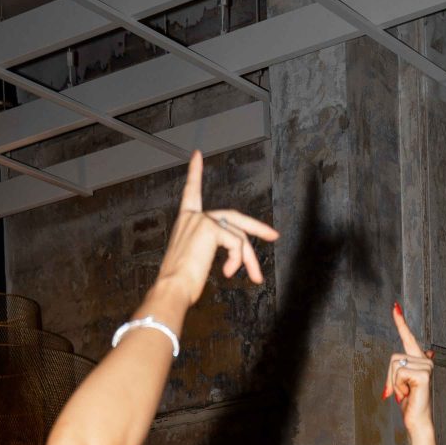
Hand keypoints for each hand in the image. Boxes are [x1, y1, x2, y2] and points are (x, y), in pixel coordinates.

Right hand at [155, 150, 277, 307]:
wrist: (172, 289)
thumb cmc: (180, 283)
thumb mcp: (195, 261)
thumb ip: (209, 250)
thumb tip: (230, 259)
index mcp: (186, 222)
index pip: (191, 192)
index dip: (195, 173)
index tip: (197, 155)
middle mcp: (192, 217)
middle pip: (233, 216)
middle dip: (256, 227)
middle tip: (273, 235)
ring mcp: (202, 221)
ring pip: (239, 236)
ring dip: (249, 259)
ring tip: (255, 277)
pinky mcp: (210, 229)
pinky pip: (237, 243)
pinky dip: (238, 259)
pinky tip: (227, 273)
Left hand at [382, 302, 433, 432]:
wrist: (416, 419)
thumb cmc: (409, 402)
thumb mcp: (402, 382)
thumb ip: (408, 367)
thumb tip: (428, 352)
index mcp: (419, 360)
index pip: (408, 338)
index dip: (401, 322)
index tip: (395, 306)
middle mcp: (425, 360)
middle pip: (393, 358)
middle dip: (389, 377)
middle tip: (399, 392)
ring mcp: (426, 366)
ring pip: (395, 366)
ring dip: (394, 383)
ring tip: (405, 393)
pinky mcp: (424, 374)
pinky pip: (399, 373)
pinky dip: (398, 386)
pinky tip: (408, 394)